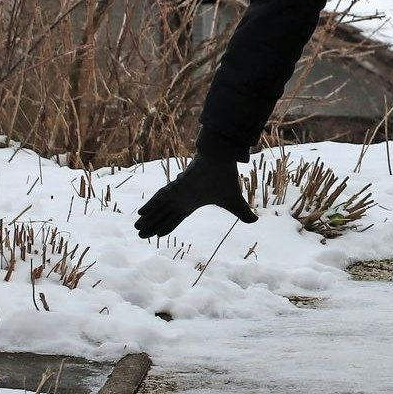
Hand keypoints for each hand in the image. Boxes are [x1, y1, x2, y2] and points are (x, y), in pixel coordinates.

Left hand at [133, 155, 257, 237]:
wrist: (222, 158)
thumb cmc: (225, 177)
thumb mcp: (234, 201)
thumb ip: (242, 213)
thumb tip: (255, 222)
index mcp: (191, 203)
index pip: (176, 218)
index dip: (167, 226)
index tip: (158, 235)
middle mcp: (181, 199)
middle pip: (164, 215)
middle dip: (153, 225)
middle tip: (140, 234)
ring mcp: (177, 192)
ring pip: (159, 209)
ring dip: (148, 219)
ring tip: (137, 229)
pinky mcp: (176, 186)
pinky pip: (160, 197)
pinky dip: (151, 205)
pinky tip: (140, 213)